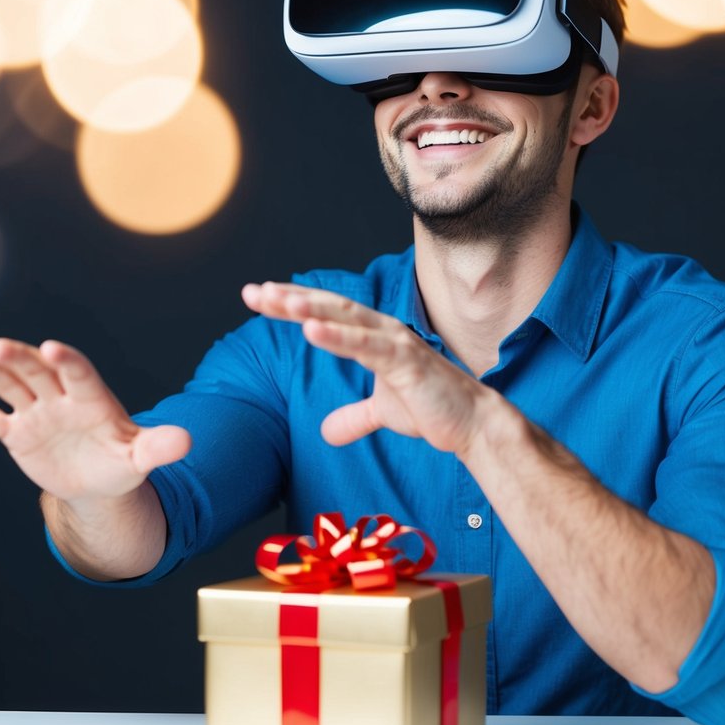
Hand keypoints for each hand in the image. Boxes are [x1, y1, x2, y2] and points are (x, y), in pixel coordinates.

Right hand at [0, 339, 190, 502]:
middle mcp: (60, 396)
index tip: (54, 347)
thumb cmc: (123, 460)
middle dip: (18, 357)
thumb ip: (159, 445)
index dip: (67, 360)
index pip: (79, 372)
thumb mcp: (141, 457)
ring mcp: (36, 411)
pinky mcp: (17, 432)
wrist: (100, 478)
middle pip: (37, 370)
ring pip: (8, 383)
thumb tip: (187, 440)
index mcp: (92, 397)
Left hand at [241, 281, 492, 456]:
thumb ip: (355, 416)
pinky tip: (311, 330)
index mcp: (375, 336)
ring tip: (278, 301)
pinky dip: (338, 336)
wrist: (472, 425)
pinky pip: (367, 346)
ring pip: (347, 318)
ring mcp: (396, 343)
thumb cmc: (432, 409)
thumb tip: (326, 432)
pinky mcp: (406, 362)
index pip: (327, 312)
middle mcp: (383, 330)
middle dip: (289, 298)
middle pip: (329, 306)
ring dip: (311, 309)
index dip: (291, 302)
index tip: (257, 296)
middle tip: (253, 292)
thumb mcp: (384, 413)